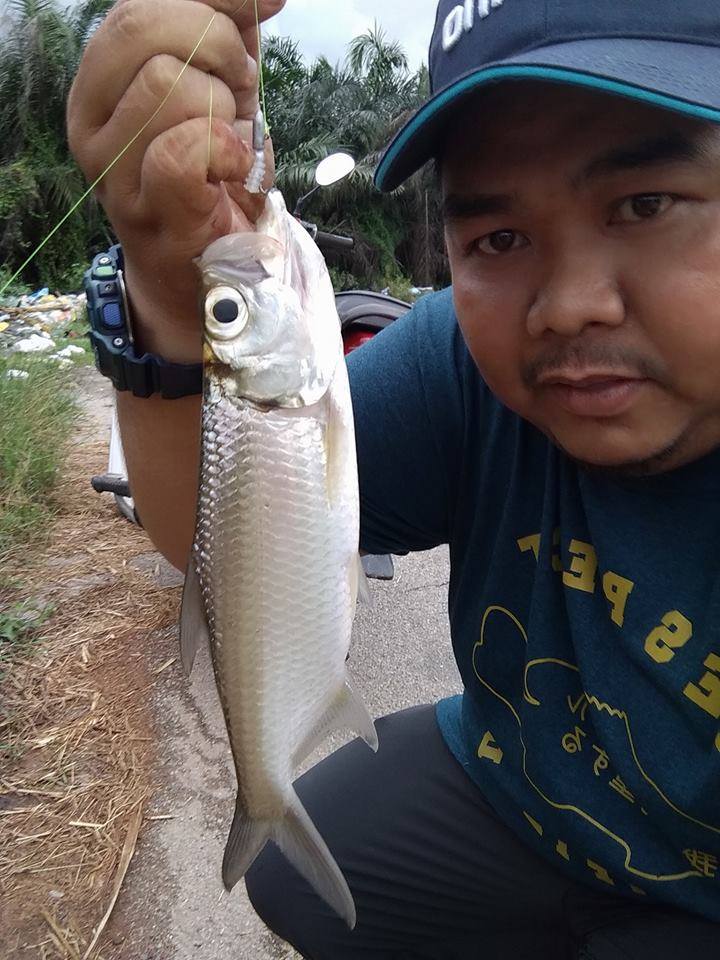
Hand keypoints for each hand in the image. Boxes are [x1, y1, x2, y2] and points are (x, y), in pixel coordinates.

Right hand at [67, 0, 285, 359]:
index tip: (250, 27)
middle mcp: (91, 120)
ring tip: (231, 139)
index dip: (209, 3)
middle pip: (145, 29)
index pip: (136, 6)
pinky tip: (234, 166)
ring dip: (225, 107)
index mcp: (100, 80)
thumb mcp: (218, 89)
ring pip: (168, 83)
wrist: (207, 266)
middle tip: (240, 90)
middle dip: (217, 48)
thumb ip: (229, 32)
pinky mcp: (148, 208)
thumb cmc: (211, 174)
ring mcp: (113, 168)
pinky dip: (225, 148)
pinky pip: (183, 148)